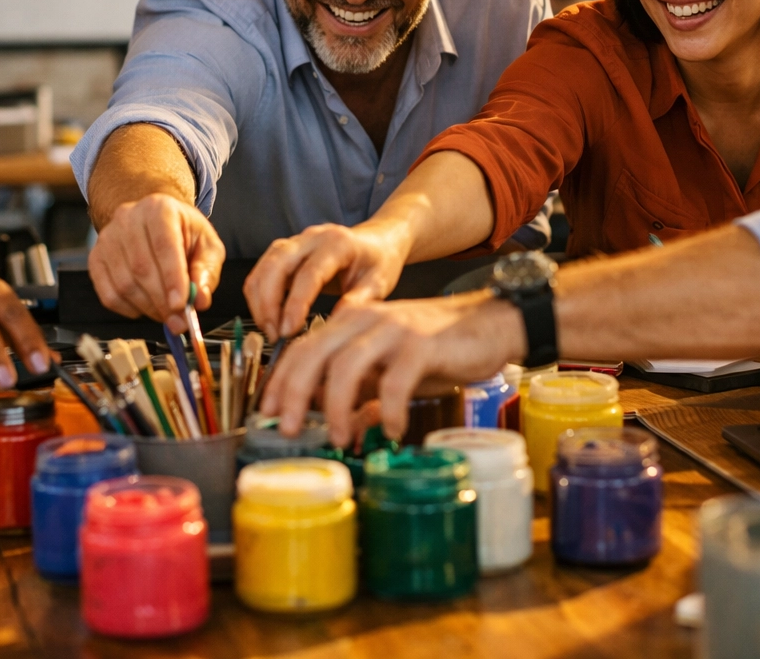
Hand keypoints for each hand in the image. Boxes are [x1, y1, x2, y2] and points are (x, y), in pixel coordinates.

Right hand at [88, 194, 225, 331]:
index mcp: (159, 209)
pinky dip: (128, 309)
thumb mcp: (206, 245)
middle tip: (179, 321)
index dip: (172, 278)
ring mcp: (107, 238)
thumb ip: (206, 271)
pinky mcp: (96, 258)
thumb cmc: (183, 234)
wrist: (154, 223)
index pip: (164, 245)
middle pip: (142, 268)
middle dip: (162, 301)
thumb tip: (200, 300)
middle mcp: (128, 218)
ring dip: (148, 307)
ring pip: (124, 284)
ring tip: (166, 315)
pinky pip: (108, 293)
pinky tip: (144, 308)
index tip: (181, 305)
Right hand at [244, 222, 409, 339]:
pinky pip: (262, 271)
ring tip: (270, 330)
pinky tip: (268, 317)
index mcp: (338, 244)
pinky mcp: (285, 252)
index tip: (288, 330)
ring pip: (264, 267)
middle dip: (268, 303)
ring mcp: (295, 242)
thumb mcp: (379, 282)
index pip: (309, 273)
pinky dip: (259, 295)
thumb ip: (359, 301)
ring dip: (259, 301)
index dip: (294, 304)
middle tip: (274, 334)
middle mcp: (312, 238)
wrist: (378, 241)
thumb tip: (333, 326)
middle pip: (276, 265)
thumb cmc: (379, 261)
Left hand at [261, 290, 525, 445]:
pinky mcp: (422, 344)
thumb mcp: (391, 371)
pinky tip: (392, 430)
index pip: (301, 349)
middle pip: (313, 355)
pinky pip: (395, 381)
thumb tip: (343, 425)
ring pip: (346, 366)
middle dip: (295, 395)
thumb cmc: (439, 349)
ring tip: (340, 437)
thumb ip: (364, 393)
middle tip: (290, 431)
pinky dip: (388, 411)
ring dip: (336, 408)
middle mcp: (365, 321)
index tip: (269, 415)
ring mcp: (393, 330)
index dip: (281, 382)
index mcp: (351, 324)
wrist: (491, 324)